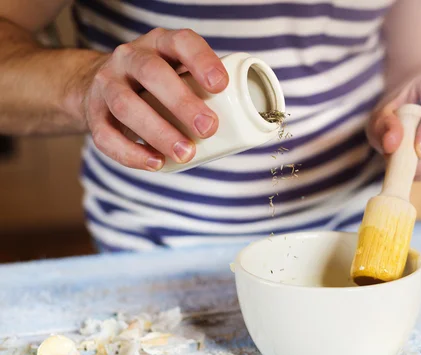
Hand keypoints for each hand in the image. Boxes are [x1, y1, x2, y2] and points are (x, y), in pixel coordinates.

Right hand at [81, 28, 226, 170]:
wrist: (97, 87)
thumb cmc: (155, 85)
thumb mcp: (176, 73)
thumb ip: (201, 89)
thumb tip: (244, 122)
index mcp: (160, 44)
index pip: (181, 42)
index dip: (201, 60)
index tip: (221, 86)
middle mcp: (130, 58)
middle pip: (152, 74)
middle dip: (182, 103)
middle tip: (209, 128)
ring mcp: (107, 84)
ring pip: (127, 105)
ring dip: (159, 132)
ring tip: (186, 153)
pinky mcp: (93, 113)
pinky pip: (106, 135)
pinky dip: (131, 153)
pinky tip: (156, 163)